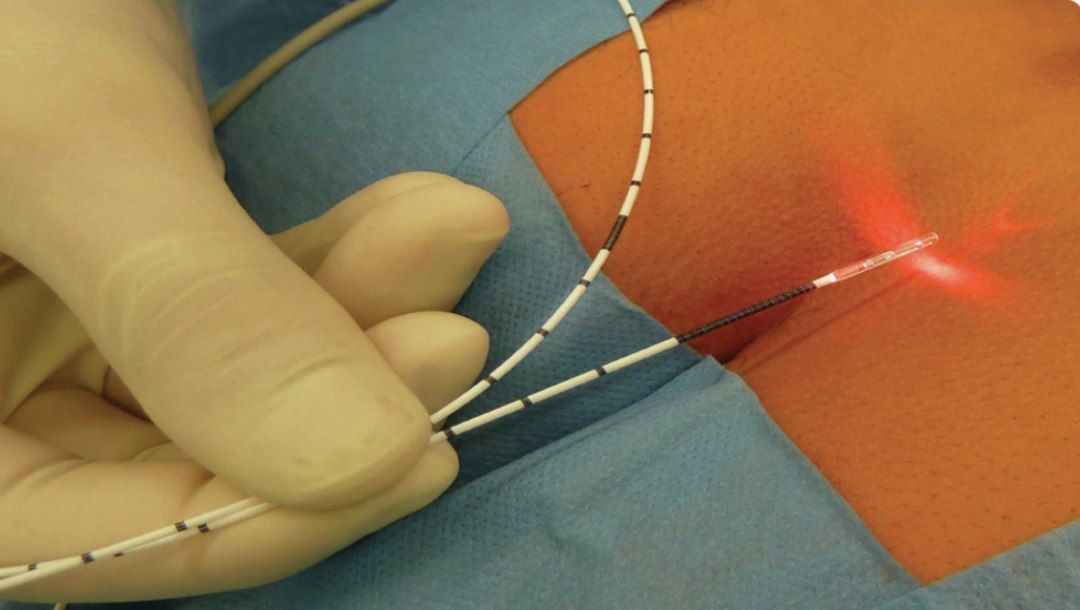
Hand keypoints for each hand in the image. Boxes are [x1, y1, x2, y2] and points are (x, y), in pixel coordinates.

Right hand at [0, 1, 507, 601]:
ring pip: (235, 377)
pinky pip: (242, 300)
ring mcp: (50, 336)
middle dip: (334, 398)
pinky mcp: (127, 275)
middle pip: (179, 461)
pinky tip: (419, 214)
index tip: (417, 456)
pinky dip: (332, 261)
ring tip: (455, 232)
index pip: (85, 545)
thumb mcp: (57, 145)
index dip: (262, 518)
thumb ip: (195, 310)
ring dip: (359, 310)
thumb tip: (372, 462)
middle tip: (456, 340)